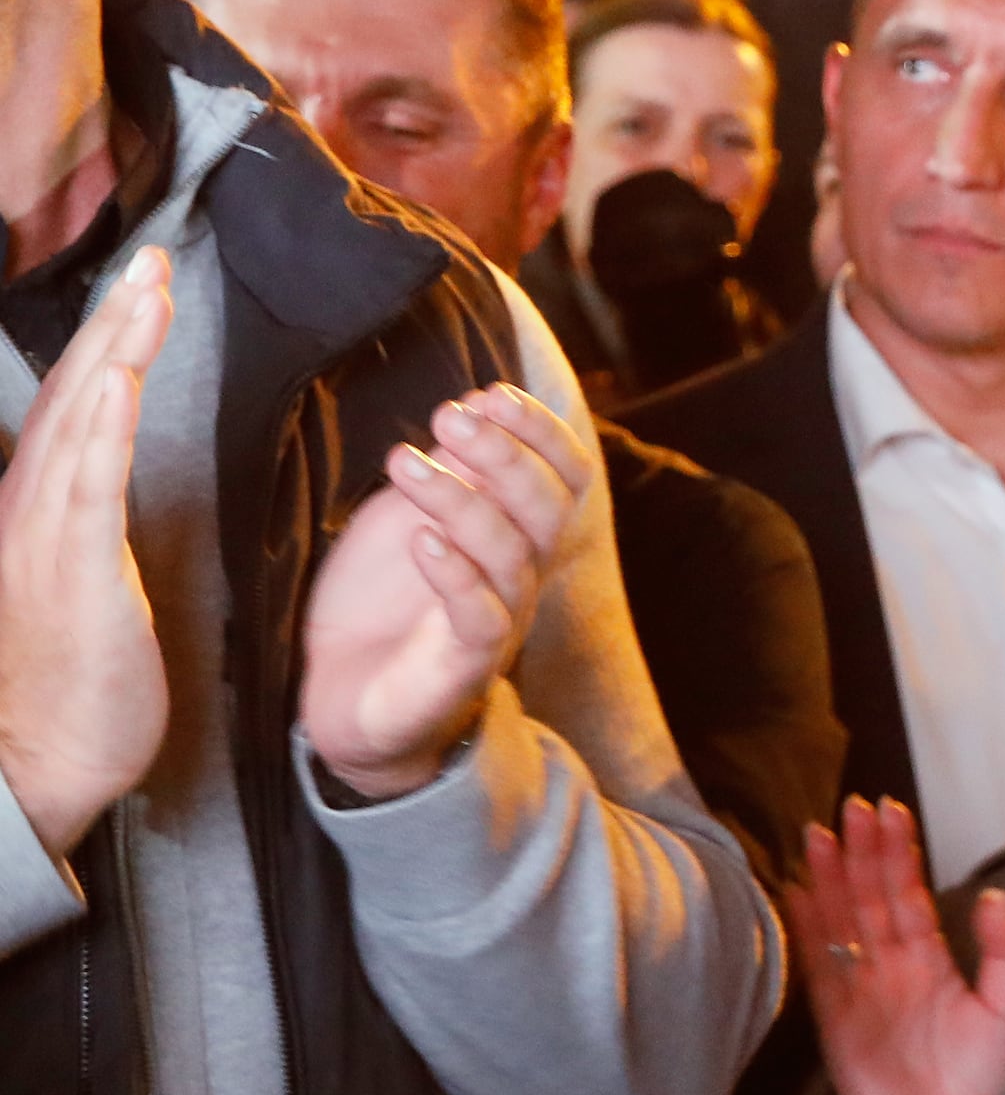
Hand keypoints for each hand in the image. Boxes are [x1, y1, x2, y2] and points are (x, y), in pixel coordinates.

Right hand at [0, 246, 173, 857]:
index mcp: (37, 516)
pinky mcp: (68, 578)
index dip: (107, 348)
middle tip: (155, 260)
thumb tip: (107, 490)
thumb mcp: (86, 591)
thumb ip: (90, 532)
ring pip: (78, 427)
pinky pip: (85, 491)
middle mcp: (26, 516)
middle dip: (113, 326)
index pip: (75, 414)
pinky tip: (115, 380)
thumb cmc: (76, 688)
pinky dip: (99, 429)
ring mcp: (40, 543)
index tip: (144, 290)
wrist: (42, 768)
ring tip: (147, 291)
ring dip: (112, 353)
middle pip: (72, 401)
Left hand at [297, 383, 590, 798]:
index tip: (492, 392)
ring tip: (404, 462)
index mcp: (519, 537)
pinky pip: (481, 619)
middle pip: (548, 510)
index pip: (566, 478)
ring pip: (511, 556)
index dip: (541, 432)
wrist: (347, 702)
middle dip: (505, 454)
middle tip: (449, 414)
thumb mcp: (409, 520)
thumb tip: (467, 409)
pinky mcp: (461, 668)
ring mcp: (498, 623)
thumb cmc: (380, 606)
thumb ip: (445, 474)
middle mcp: (522, 578)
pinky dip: (456, 576)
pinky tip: (421, 540)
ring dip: (462, 501)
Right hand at [787, 796, 1004, 1094]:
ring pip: (840, 921)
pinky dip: (805, 930)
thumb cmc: (980, 1079)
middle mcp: (891, 966)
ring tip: (818, 836)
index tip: (891, 811)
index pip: (909, 893)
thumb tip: (995, 898)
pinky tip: (792, 894)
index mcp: (931, 959)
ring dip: (828, 879)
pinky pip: (817, 966)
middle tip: (853, 808)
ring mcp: (860, 989)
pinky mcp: (834, 1018)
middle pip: (871, 896)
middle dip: (861, 852)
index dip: (899, 853)